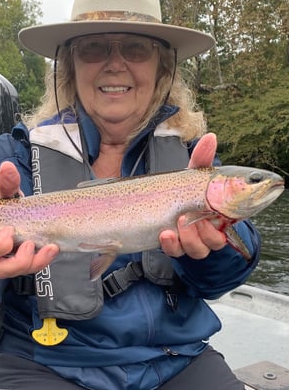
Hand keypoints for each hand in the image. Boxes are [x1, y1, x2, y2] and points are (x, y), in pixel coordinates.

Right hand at [0, 161, 58, 278]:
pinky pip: (32, 266)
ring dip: (35, 263)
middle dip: (18, 261)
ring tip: (49, 248)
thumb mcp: (3, 192)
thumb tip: (8, 167)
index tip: (9, 230)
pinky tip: (52, 247)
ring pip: (18, 272)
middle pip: (1, 269)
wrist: (6, 210)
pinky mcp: (25, 259)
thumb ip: (6, 182)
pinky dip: (43, 259)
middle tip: (29, 244)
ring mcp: (10, 258)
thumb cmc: (0, 204)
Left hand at [159, 133, 226, 258]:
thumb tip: (210, 137)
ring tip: (179, 223)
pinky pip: (176, 252)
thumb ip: (201, 159)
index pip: (232, 219)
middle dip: (206, 232)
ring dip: (190, 239)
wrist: (157, 208)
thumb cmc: (184, 192)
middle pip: (216, 241)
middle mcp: (208, 231)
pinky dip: (171, 245)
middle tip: (194, 218)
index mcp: (218, 213)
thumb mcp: (192, 176)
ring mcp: (191, 241)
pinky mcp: (174, 247)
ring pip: (198, 250)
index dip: (231, 218)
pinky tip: (165, 234)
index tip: (218, 212)